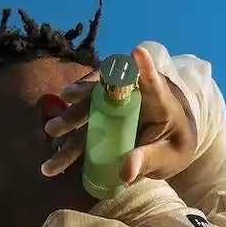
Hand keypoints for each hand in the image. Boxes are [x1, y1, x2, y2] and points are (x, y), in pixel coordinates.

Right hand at [40, 46, 198, 185]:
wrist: (167, 150)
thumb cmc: (175, 147)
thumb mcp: (167, 157)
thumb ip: (147, 161)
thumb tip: (125, 173)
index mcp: (158, 101)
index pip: (153, 82)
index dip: (145, 67)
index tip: (138, 53)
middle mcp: (131, 98)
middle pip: (107, 87)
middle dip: (84, 91)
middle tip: (67, 96)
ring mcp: (113, 110)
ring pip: (88, 109)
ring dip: (68, 118)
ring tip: (51, 130)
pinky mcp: (102, 125)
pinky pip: (82, 133)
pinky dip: (67, 147)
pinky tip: (52, 164)